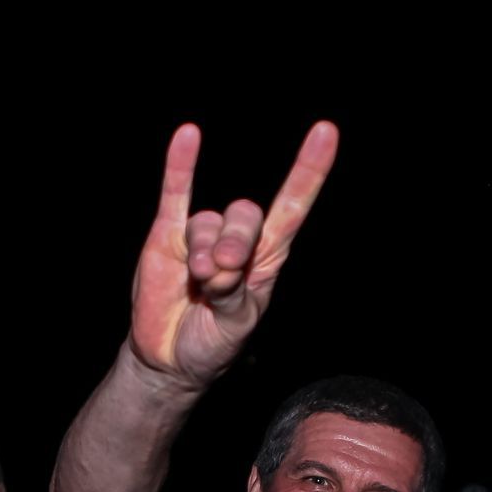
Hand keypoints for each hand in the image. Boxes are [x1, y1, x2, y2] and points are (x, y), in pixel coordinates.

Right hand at [128, 121, 339, 391]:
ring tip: (198, 280)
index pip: (292, 208)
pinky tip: (188, 135)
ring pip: (208, 221)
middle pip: (245, 215)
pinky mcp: (166, 237)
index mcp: (265, 259)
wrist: (168, 360)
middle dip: (236, 241)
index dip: (308, 172)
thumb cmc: (211, 344)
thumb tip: (216, 260)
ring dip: (204, 249)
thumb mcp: (235, 326)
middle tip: (223, 271)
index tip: (325, 132)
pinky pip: (176, 194)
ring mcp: (200, 236)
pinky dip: (181, 165)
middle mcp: (236, 240)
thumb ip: (232, 291)